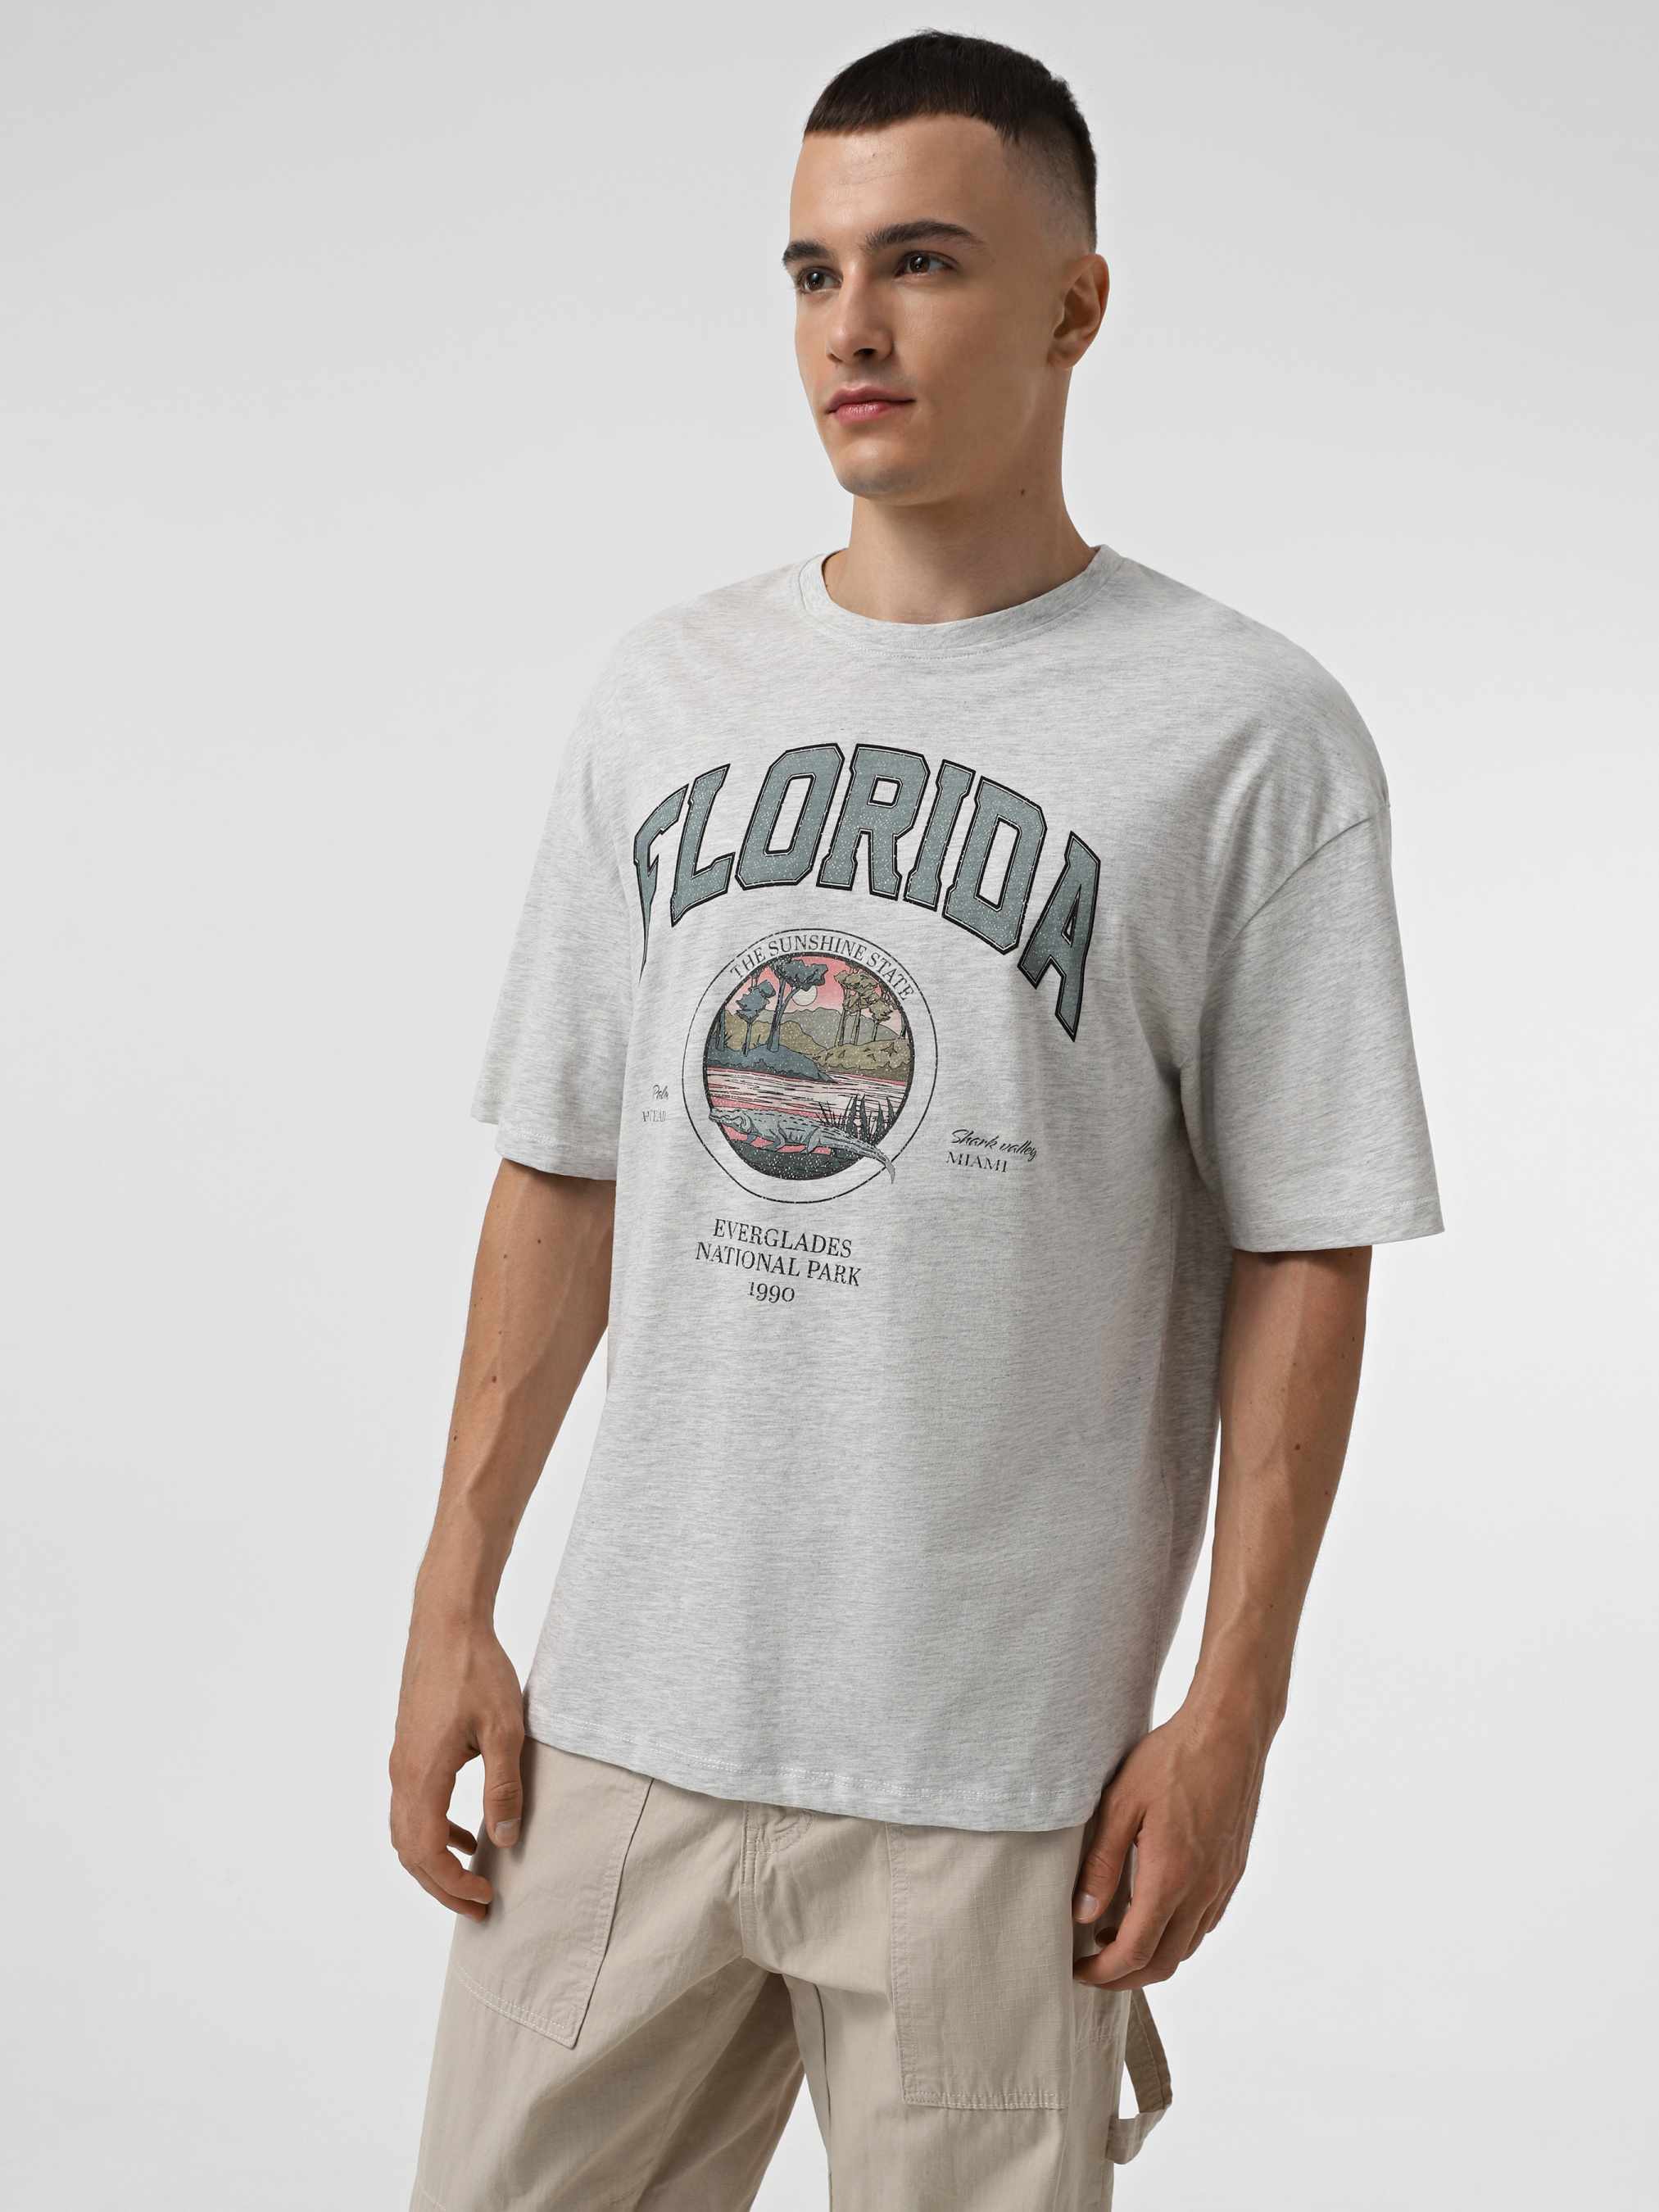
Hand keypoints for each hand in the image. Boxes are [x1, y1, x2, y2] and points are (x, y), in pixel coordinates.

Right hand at [389, 1612, 525, 1920]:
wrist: (446, 1623)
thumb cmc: (477, 1670)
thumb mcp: (504, 1729)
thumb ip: (504, 1788)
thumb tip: (505, 1841)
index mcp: (422, 1775)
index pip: (424, 1854)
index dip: (452, 1885)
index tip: (485, 1897)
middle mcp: (402, 1774)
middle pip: (409, 1852)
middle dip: (442, 1887)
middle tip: (479, 1908)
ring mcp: (401, 1761)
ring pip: (406, 1831)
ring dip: (435, 1861)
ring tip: (472, 1877)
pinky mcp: (409, 1748)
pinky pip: (412, 1806)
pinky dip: (433, 1831)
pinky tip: (466, 1831)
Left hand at [1071, 1705, 1266, 1989]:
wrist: (1230, 1731)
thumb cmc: (1172, 1759)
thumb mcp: (1121, 1803)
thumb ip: (1101, 1863)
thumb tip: (1083, 1914)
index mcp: (1171, 1878)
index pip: (1135, 1952)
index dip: (1104, 1973)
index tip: (1077, 1970)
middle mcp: (1203, 1890)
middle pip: (1164, 1962)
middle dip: (1125, 1976)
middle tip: (1093, 1968)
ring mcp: (1223, 1882)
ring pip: (1187, 1946)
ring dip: (1152, 1955)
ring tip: (1115, 1934)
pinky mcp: (1233, 1869)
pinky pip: (1206, 1922)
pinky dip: (1177, 1933)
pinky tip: (1154, 1909)